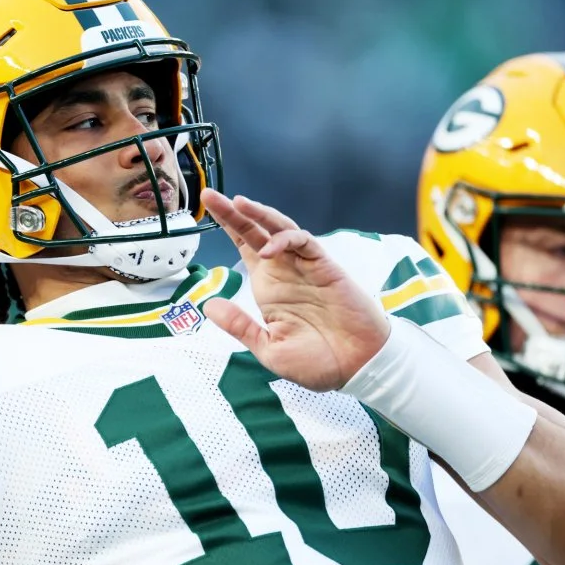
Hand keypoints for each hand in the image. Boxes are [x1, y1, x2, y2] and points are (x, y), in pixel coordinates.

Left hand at [200, 189, 389, 391]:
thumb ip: (240, 326)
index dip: (227, 228)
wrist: (357, 368)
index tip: (206, 211)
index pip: (244, 248)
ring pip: (280, 230)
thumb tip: (210, 305)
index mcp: (269, 287)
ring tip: (237, 203)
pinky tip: (269, 248)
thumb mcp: (268, 348)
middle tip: (210, 196)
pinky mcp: (325, 267)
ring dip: (259, 215)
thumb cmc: (317, 361)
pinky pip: (305, 243)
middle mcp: (284, 272)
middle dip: (233, 214)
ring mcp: (304, 267)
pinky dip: (286, 240)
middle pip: (255, 232)